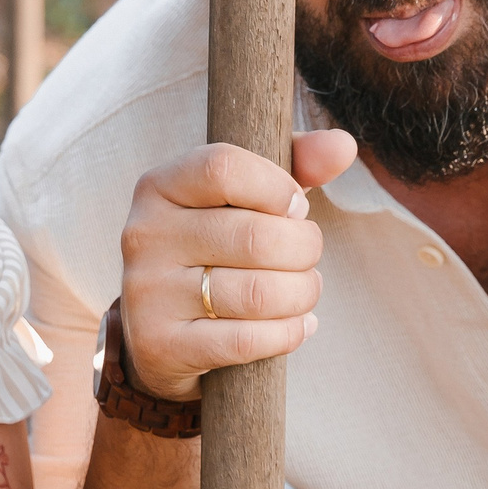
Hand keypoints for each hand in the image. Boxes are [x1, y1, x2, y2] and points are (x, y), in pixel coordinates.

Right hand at [116, 129, 354, 400]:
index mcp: (159, 186)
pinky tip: (296, 325)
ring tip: (304, 292)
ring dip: (302, 294)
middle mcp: (144, 235)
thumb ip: (294, 166)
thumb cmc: (215, 251)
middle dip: (304, 250)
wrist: (159, 332)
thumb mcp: (245, 201)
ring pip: (258, 293)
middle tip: (307, 257)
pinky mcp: (161, 344)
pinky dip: (288, 333)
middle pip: (254, 236)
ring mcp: (147, 292)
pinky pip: (248, 341)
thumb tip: (343, 144)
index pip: (223, 168)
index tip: (294, 208)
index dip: (277, 188)